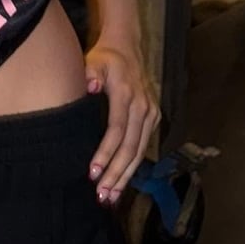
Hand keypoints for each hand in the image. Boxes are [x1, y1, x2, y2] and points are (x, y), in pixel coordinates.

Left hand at [84, 38, 159, 206]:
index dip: (105, 153)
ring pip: (139, 151)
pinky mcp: (153, 117)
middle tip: (102, 195)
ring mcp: (151, 113)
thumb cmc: (105, 58)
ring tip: (111, 197)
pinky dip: (133, 166)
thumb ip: (91, 73)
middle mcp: (143, 106)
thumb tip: (90, 87)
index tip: (93, 173)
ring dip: (125, 176)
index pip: (116, 130)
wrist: (127, 47)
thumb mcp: (94, 60)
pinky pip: (143, 146)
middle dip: (116, 174)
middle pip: (130, 147)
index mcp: (127, 94)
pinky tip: (123, 181)